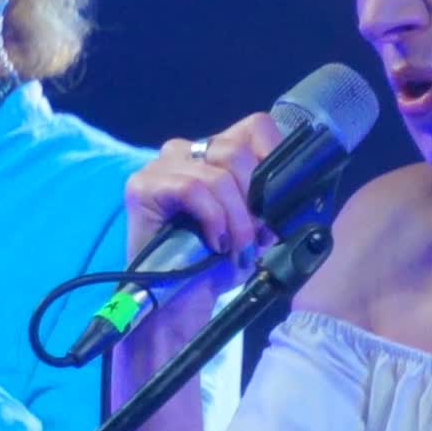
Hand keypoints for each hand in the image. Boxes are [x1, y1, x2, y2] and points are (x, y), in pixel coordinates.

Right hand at [121, 112, 282, 336]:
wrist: (182, 303)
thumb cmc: (215, 265)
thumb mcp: (255, 230)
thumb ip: (270, 204)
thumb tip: (288, 194)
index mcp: (215, 154)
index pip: (254, 128)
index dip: (273, 156)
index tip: (279, 198)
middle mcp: (186, 151)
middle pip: (235, 150)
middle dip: (253, 199)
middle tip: (254, 236)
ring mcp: (161, 165)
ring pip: (217, 174)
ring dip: (235, 218)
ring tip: (234, 248)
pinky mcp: (143, 185)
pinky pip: (192, 188)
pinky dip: (212, 218)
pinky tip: (213, 242)